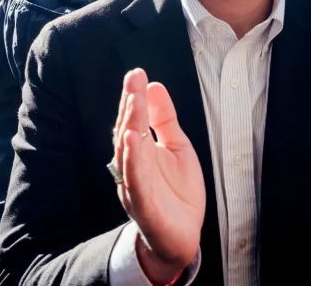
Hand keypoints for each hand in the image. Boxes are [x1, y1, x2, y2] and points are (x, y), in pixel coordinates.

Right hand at [113, 69, 203, 283]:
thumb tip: (154, 86)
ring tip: (133, 102)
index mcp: (141, 150)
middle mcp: (132, 165)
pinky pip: (135, 179)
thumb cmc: (177, 193)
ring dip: (130, 125)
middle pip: (128, 130)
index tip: (137, 74)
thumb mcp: (177, 148)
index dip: (134, 97)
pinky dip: (132, 159)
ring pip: (128, 152)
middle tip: (134, 79)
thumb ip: (165, 119)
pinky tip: (133, 140)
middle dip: (131, 105)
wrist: (183, 236)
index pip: (134, 119)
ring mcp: (135, 184)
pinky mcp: (143, 204)